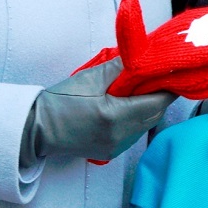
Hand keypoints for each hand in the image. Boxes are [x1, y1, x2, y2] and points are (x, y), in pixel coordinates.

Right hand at [23, 57, 173, 162]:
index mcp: (116, 115)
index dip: (168, 87)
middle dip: (160, 97)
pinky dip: (137, 120)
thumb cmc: (60, 101)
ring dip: (149, 109)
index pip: (158, 102)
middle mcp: (120, 135)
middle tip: (158, 79)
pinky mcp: (111, 152)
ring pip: (146, 125)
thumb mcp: (90, 77)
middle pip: (156, 114)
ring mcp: (117, 146)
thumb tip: (143, 55)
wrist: (36, 129)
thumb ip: (120, 66)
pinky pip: (134, 134)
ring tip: (142, 91)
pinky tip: (128, 108)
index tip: (171, 74)